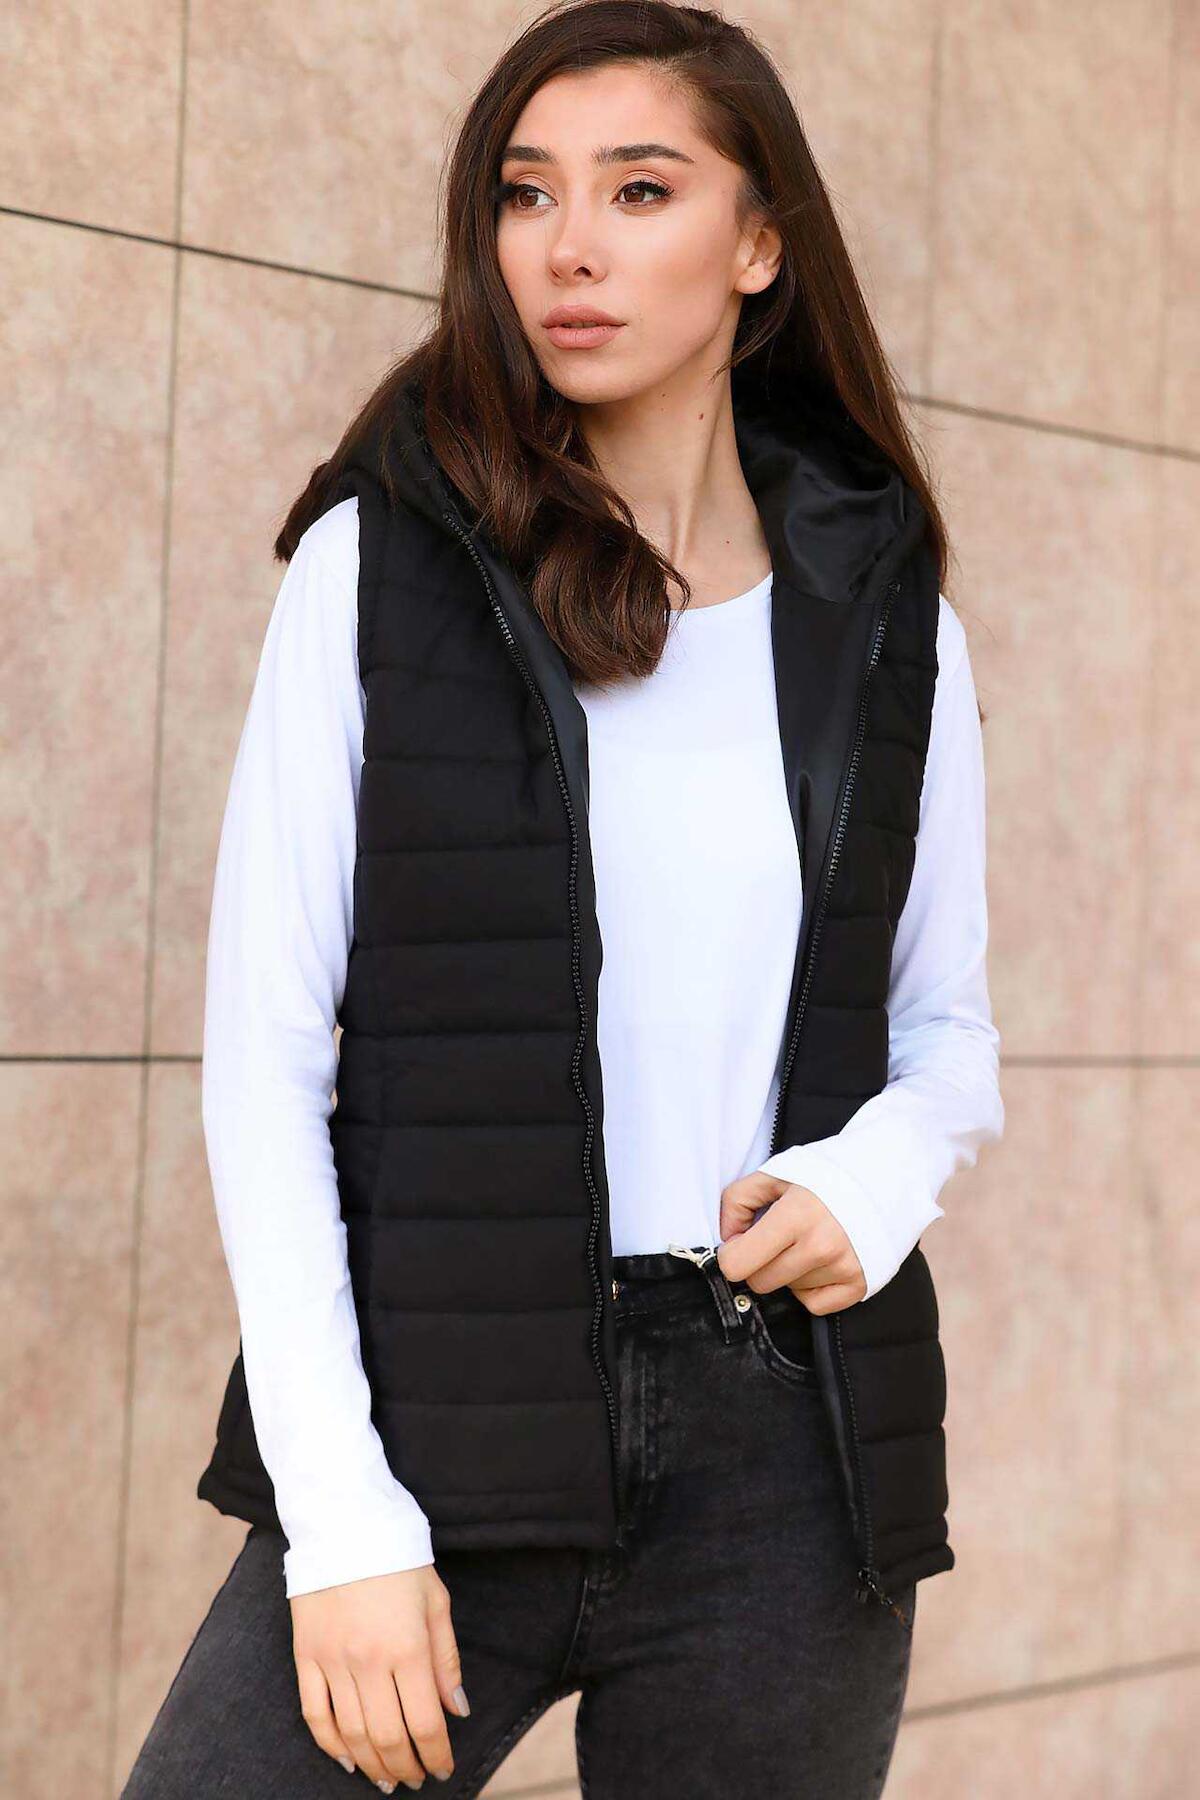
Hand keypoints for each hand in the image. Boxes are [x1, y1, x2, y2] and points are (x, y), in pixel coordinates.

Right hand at [290, 1563, 466, 1788]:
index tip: (443, 1768)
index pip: (424, 1723)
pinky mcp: (305, 1655)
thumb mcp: (436, 1602)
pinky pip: (314, 1714)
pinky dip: (330, 1744)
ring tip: (387, 1778)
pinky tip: (347, 1758)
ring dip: (372, 1765)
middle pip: (387, 1737)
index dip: (436, 1755)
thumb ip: (446, 1661)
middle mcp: (369, 1661)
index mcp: (408, 1648)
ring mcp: (333, 1661)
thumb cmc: (399, 1560)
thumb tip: (456, 1711)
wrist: (344, 1522)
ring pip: (351, 1734)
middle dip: (406, 1767)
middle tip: (416, 1779)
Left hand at [715, 1172, 867, 1313]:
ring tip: (806, 1242)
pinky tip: (819, 1262)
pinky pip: (815, 1306)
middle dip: (758, 1263)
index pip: (738, 1264)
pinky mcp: (859, 1284)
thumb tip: (728, 1238)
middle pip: (760, 1282)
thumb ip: (738, 1200)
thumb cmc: (825, 1175)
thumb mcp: (775, 1173)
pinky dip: (810, 1289)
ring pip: (788, 1291)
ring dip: (789, 1271)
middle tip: (775, 1240)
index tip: (740, 1242)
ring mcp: (843, 1267)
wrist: (883, 1178)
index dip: (730, 1254)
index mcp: (796, 1215)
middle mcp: (820, 1246)